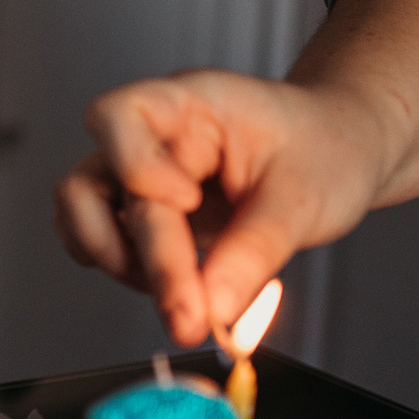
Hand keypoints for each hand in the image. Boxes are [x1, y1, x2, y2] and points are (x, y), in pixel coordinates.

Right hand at [55, 69, 388, 344]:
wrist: (339, 150)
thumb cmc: (326, 149)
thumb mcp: (306, 197)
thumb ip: (253, 252)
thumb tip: (212, 307)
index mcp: (191, 104)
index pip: (120, 117)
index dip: (137, 165)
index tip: (185, 204)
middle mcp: (153, 135)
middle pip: (97, 185)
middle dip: (146, 258)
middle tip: (191, 314)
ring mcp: (141, 171)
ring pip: (78, 209)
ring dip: (114, 259)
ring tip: (175, 294)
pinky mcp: (143, 208)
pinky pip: (96, 233)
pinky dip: (119, 266)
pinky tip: (166, 285)